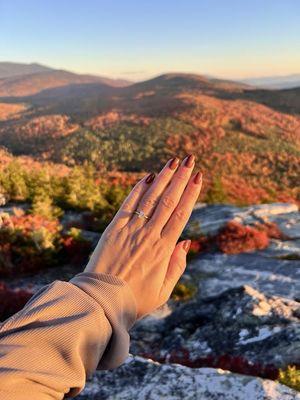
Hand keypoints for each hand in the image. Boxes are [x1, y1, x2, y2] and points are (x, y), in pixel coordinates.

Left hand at [84, 155, 202, 318]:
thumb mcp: (163, 291)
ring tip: (173, 161)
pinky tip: (147, 177)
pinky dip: (138, 189)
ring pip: (150, 199)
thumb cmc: (134, 300)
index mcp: (164, 250)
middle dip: (180, 178)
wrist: (100, 302)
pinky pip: (128, 205)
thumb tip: (186, 241)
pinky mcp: (114, 229)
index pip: (182, 214)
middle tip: (189, 160)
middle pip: (169, 201)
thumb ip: (177, 266)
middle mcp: (149, 235)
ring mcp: (130, 230)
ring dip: (162, 178)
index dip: (191, 193)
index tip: (198, 177)